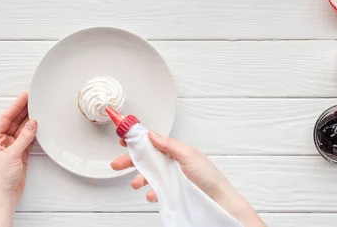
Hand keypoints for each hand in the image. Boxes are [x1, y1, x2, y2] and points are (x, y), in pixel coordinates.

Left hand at [0, 93, 37, 226]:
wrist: (3, 197)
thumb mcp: (12, 155)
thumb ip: (24, 138)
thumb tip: (32, 123)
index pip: (5, 118)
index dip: (15, 106)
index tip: (24, 96)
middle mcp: (1, 142)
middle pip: (14, 122)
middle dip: (23, 111)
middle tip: (33, 99)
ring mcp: (11, 148)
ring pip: (22, 130)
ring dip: (29, 121)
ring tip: (38, 109)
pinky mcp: (20, 155)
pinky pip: (27, 140)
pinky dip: (33, 133)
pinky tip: (38, 126)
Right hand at [111, 131, 265, 226]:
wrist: (219, 201)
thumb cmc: (209, 178)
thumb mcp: (188, 155)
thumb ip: (168, 145)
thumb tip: (152, 135)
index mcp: (175, 151)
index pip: (152, 142)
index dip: (137, 140)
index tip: (123, 138)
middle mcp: (172, 163)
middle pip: (146, 159)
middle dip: (131, 160)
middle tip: (117, 164)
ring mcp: (172, 178)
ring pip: (150, 176)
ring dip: (140, 178)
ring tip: (135, 184)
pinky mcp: (172, 192)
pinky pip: (157, 190)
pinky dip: (151, 192)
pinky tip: (151, 195)